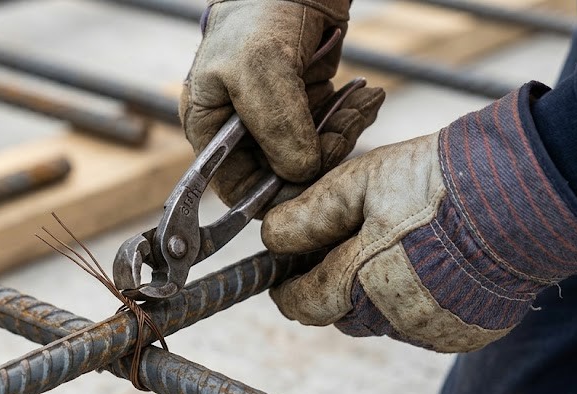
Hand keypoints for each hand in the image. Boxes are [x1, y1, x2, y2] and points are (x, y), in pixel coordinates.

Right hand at [180, 0, 383, 205]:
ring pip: (312, 157)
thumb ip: (276, 126)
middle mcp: (240, 133)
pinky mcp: (306, 108)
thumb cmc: (259, 13)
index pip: (238, 189)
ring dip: (342, 135)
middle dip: (318, 159)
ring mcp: (276, 121)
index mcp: (210, 130)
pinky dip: (351, 118)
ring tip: (363, 102)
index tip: (310, 178)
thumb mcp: (260, 68)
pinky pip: (330, 132)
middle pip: (281, 176)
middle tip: (346, 128)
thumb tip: (299, 173)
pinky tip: (366, 97)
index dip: (273, 193)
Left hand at [260, 84, 576, 351]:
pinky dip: (417, 306)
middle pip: (341, 316)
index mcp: (362, 281)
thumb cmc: (439, 183)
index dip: (288, 289)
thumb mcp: (362, 182)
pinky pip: (424, 328)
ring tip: (394, 252)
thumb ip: (311, 214)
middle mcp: (394, 318)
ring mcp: (433, 330)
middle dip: (333, 290)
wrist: (526, 196)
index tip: (283, 275)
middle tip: (342, 252)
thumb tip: (270, 237)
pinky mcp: (466, 336)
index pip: (303, 304)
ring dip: (375, 299)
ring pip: (382, 323)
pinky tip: (432, 269)